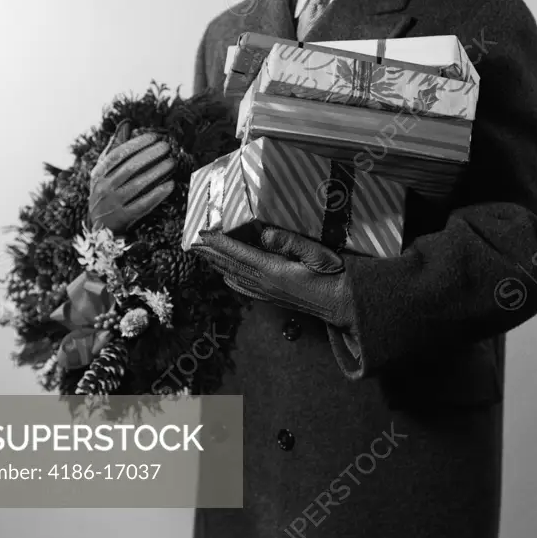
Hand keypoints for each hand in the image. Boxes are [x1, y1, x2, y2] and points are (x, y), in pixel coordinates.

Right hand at [89, 120, 175, 234]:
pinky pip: (142, 205)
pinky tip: (170, 185)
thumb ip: (115, 147)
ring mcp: (112, 204)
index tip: (155, 136)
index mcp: (98, 173)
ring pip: (136, 185)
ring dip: (156, 172)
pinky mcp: (123, 219)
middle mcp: (103, 188)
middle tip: (167, 146)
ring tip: (172, 162)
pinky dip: (156, 195)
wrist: (99, 227)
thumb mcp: (104, 171)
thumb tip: (127, 122)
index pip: (117, 155)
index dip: (137, 144)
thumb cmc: (106, 191)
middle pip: (128, 168)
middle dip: (149, 155)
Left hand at [191, 227, 355, 328]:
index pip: (239, 254)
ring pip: (235, 276)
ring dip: (218, 264)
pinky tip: (228, 276)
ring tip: (204, 255)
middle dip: (211, 253)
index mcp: (273, 271)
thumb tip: (264, 233)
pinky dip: (232, 279)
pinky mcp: (274, 298)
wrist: (343, 304)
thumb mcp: (317, 254)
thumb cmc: (334, 276)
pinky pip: (245, 288)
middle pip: (231, 266)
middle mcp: (266, 284)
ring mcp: (268, 293)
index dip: (219, 243)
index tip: (203, 234)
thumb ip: (291, 243)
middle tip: (193, 242)